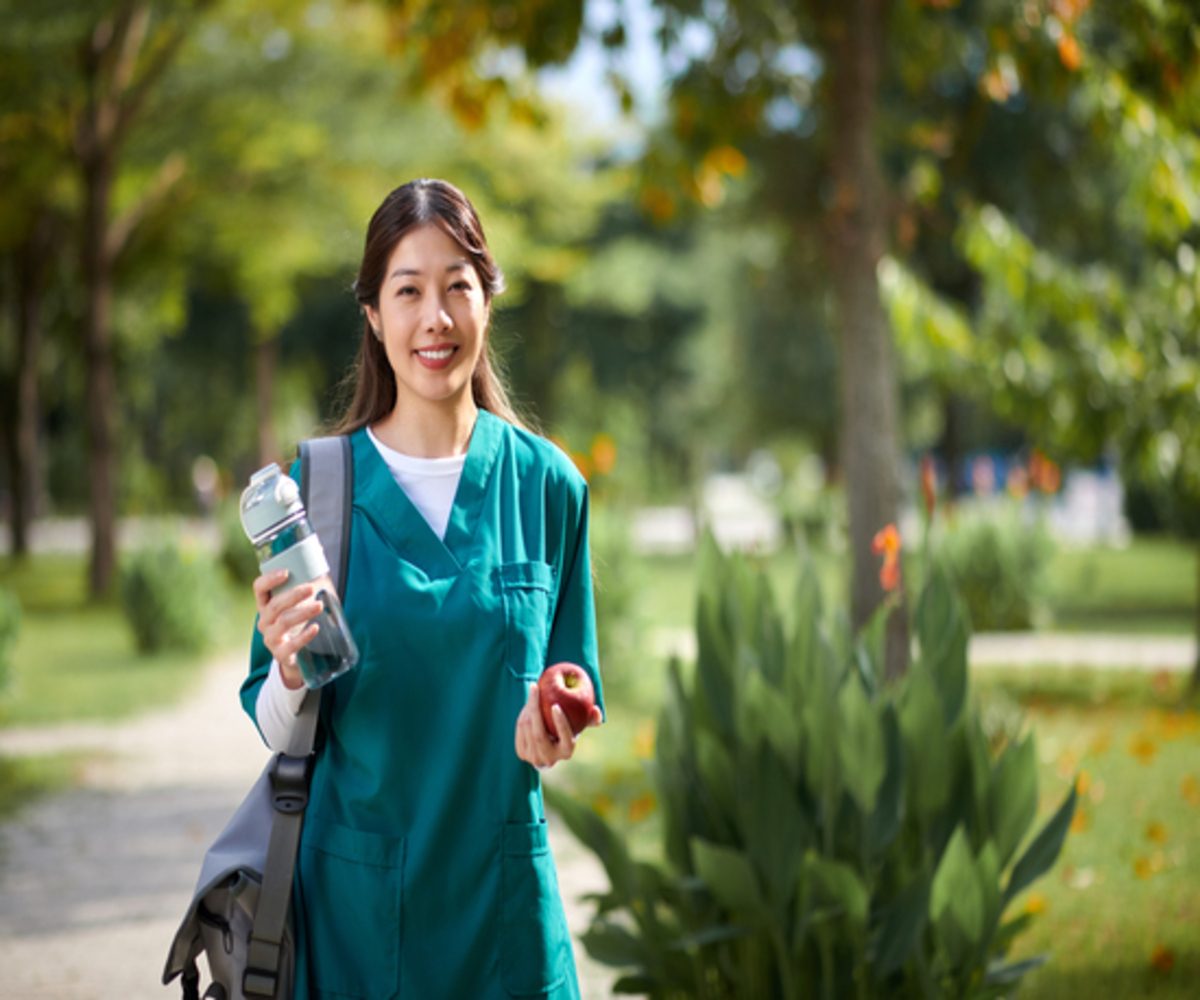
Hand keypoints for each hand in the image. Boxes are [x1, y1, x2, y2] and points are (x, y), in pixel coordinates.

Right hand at [253, 569, 321, 689]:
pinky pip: (292, 645)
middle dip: (293, 595)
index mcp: (265, 606)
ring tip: (320, 606)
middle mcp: (264, 621)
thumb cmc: (296, 625)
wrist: (293, 656)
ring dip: (302, 612)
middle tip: (311, 588)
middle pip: (274, 606)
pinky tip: (315, 628)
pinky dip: (304, 636)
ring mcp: (271, 638)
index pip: (259, 589)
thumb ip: (303, 591)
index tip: (287, 572)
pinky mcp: (281, 654)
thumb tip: (323, 572)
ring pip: (283, 622)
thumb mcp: (295, 607)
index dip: (270, 579)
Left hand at [514, 682, 601, 769]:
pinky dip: (523, 714)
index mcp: (567, 752)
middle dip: (536, 710)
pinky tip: (528, 702)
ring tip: (533, 691)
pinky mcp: (522, 753)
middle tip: (536, 688)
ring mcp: (534, 758)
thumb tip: (596, 710)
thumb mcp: (580, 725)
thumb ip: (590, 718)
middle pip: (539, 734)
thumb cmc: (569, 730)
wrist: (548, 748)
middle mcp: (549, 759)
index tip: (556, 705)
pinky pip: (520, 729)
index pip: (565, 737)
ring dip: (528, 708)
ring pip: (527, 729)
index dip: (561, 723)